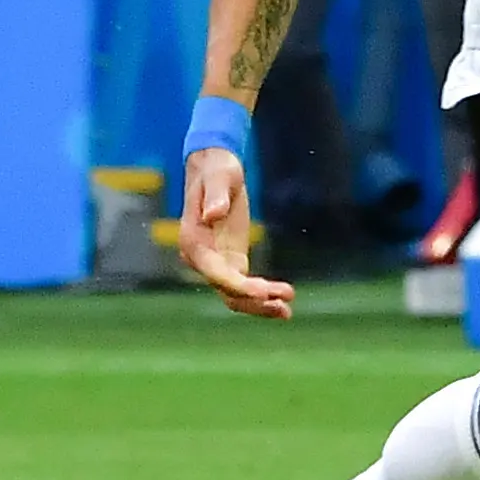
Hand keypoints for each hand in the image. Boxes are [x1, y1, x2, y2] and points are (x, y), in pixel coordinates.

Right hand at [179, 145, 294, 317]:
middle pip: (226, 290)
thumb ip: (216, 195)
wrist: (215, 167)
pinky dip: (262, 296)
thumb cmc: (216, 169)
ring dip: (260, 305)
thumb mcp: (219, 176)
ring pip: (235, 295)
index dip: (238, 285)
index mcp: (193, 241)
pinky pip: (244, 287)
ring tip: (287, 311)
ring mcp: (215, 262)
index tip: (264, 290)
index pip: (215, 272)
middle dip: (254, 300)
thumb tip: (213, 215)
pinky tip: (283, 301)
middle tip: (284, 302)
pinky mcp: (230, 260)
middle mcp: (200, 258)